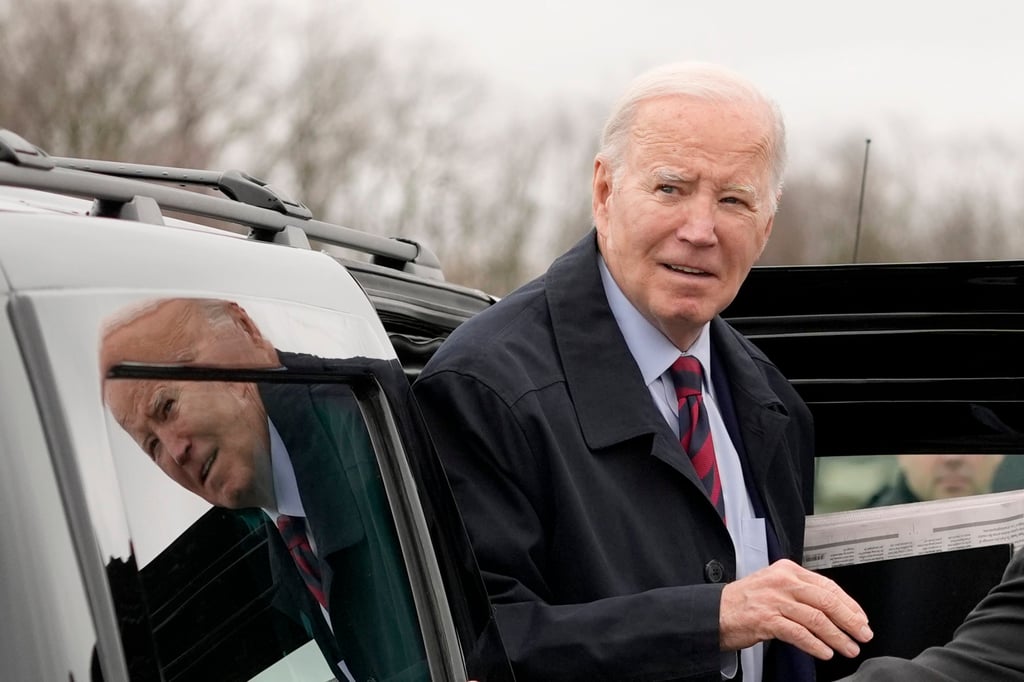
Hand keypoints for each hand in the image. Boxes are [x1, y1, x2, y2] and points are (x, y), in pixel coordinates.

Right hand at [719, 559, 872, 659]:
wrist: (715, 611)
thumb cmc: (745, 601)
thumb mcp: (774, 585)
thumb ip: (800, 591)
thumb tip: (834, 608)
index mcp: (787, 570)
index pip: (827, 585)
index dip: (849, 604)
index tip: (861, 619)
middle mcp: (782, 582)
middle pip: (826, 601)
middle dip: (849, 620)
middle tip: (863, 634)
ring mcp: (774, 600)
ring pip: (816, 619)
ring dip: (837, 637)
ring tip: (848, 648)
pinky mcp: (766, 619)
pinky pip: (799, 633)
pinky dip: (815, 645)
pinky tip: (825, 652)